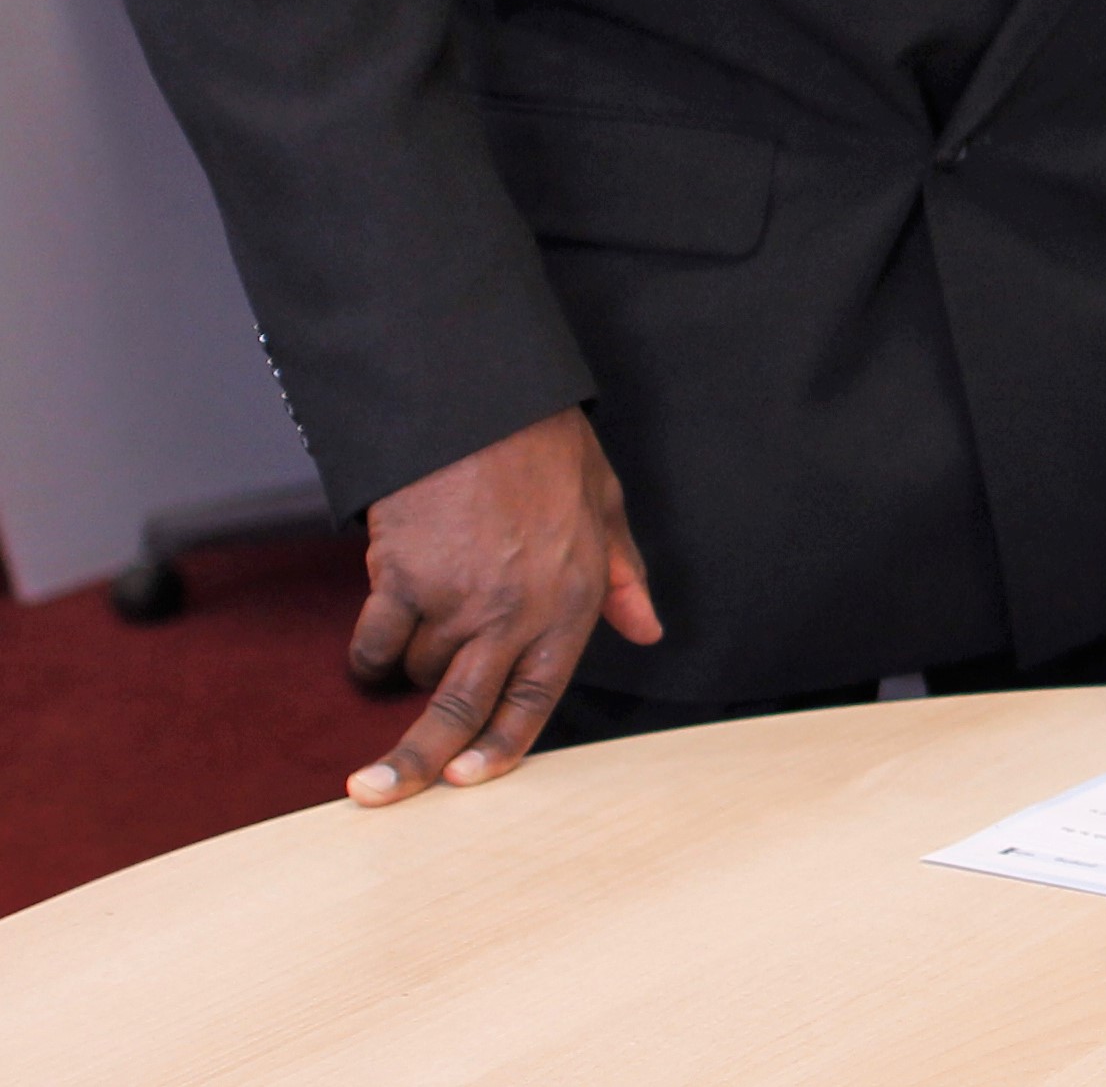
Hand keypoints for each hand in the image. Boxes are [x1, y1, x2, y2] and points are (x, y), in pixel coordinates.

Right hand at [344, 407, 659, 804]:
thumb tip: (648, 629)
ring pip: (417, 672)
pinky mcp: (404, 578)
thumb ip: (622, 577)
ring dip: (411, 664)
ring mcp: (458, 599)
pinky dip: (368, 648)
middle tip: (376, 793)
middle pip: (461, 710)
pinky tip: (376, 631)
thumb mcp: (605, 507)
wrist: (484, 400)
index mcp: (570, 602)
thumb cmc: (547, 450)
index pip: (537, 697)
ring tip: (424, 617)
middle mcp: (515, 613)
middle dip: (416, 763)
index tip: (466, 781)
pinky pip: (375, 641)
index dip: (500, 746)